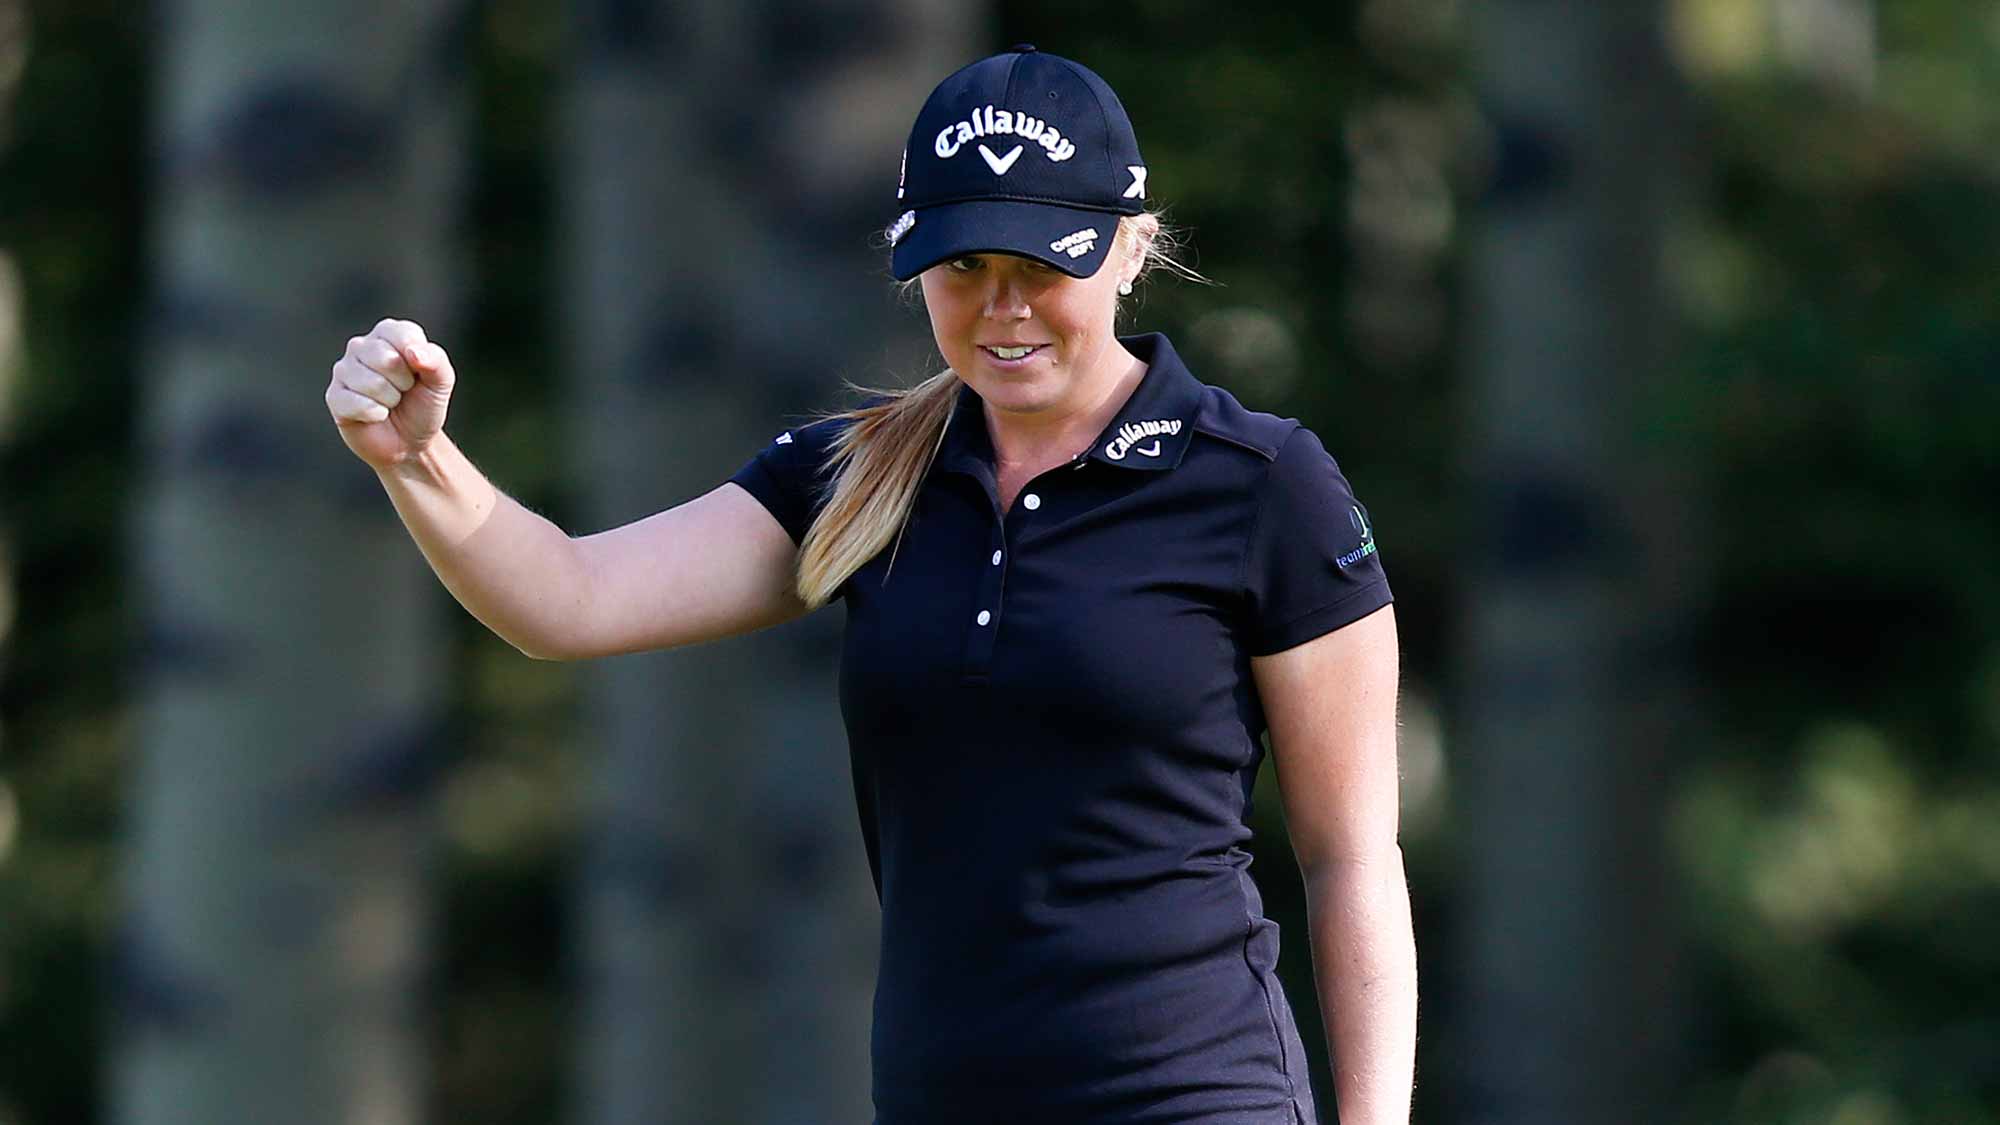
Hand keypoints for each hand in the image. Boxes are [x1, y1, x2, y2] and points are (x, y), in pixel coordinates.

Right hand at [325, 317, 456, 470]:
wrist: (410, 443)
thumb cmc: (423, 405)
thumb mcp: (441, 382)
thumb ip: (436, 360)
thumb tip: (414, 352)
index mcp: (389, 333)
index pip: (402, 335)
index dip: (417, 361)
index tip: (418, 374)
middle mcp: (362, 346)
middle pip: (386, 359)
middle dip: (403, 383)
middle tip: (404, 391)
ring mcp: (344, 370)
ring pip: (372, 383)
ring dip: (390, 400)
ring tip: (390, 403)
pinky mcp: (334, 396)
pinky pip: (356, 403)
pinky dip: (375, 414)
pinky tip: (377, 415)